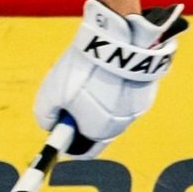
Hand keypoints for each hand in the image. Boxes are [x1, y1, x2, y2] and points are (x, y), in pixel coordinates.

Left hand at [34, 1, 186, 157]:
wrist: (120, 40)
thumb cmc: (84, 70)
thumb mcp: (51, 93)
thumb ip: (45, 115)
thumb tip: (49, 122)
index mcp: (100, 132)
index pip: (83, 151)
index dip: (67, 140)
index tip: (58, 127)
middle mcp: (122, 125)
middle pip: (97, 128)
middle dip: (81, 115)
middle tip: (69, 95)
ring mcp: (137, 107)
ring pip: (112, 110)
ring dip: (99, 100)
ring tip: (89, 75)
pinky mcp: (147, 88)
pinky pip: (126, 94)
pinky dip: (116, 87)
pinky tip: (106, 69)